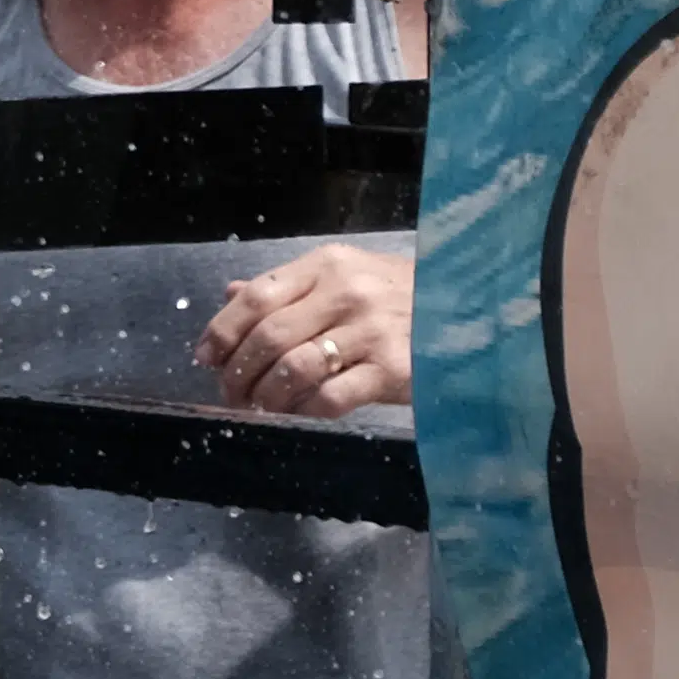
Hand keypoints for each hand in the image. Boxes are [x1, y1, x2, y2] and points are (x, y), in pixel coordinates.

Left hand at [202, 245, 411, 417]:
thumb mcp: (346, 275)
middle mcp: (346, 293)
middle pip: (268, 336)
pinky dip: (303, 411)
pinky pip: (329, 397)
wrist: (473, 313)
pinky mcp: (393, 370)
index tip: (206, 358)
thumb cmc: (400, 296)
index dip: (222, 331)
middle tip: (230, 393)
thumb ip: (289, 287)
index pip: (256, 297)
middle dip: (238, 371)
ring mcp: (371, 331)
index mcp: (327, 266)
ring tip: (259, 406)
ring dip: (265, 394)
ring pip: (293, 368)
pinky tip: (298, 413)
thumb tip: (231, 295)